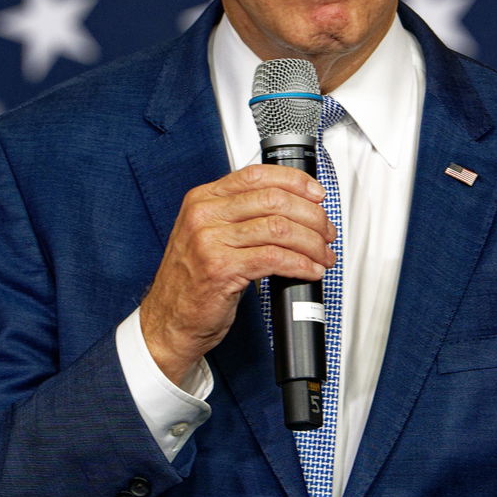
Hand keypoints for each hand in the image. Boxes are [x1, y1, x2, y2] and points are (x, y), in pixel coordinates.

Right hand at [139, 164, 333, 385]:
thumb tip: (291, 210)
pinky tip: (310, 271)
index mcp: (204, 199)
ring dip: (311, 243)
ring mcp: (210, 240)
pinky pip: (274, 258)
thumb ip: (241, 218)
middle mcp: (205, 215)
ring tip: (323, 256)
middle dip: (311, 216)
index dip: (294, 182)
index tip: (317, 195)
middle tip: (326, 233)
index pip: (257, 176)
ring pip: (279, 229)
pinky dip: (300, 264)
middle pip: (274, 200)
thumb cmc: (194, 282)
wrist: (170, 321)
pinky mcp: (221, 268)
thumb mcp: (211, 237)